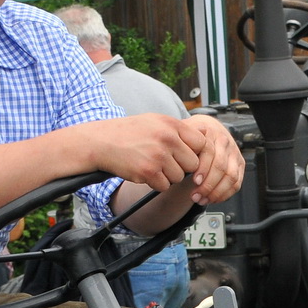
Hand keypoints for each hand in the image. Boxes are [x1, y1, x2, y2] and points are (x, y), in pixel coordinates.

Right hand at [85, 114, 200, 190]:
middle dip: (182, 167)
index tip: (184, 155)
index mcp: (172, 124)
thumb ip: (179, 129)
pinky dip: (156, 183)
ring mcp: (158, 156)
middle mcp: (167, 139)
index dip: (195, 152)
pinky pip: (164, 186)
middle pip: (193, 164)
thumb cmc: (129, 132)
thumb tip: (205, 134)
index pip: (201, 143)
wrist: (102, 142)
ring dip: (167, 176)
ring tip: (152, 165)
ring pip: (178, 177)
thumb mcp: (156, 121)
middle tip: (166, 163)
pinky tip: (145, 172)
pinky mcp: (148, 172)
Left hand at [174, 114, 244, 203]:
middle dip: (208, 185)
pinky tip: (212, 199)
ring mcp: (234, 153)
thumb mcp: (184, 133)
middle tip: (195, 196)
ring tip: (202, 200)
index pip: (210, 153)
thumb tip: (174, 159)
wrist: (208, 128)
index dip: (203, 169)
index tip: (195, 181)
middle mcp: (225, 142)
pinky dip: (224, 194)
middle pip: (221, 167)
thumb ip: (179, 142)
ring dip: (216, 192)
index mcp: (211, 133)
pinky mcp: (240, 164)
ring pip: (231, 177)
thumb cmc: (194, 134)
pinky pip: (236, 183)